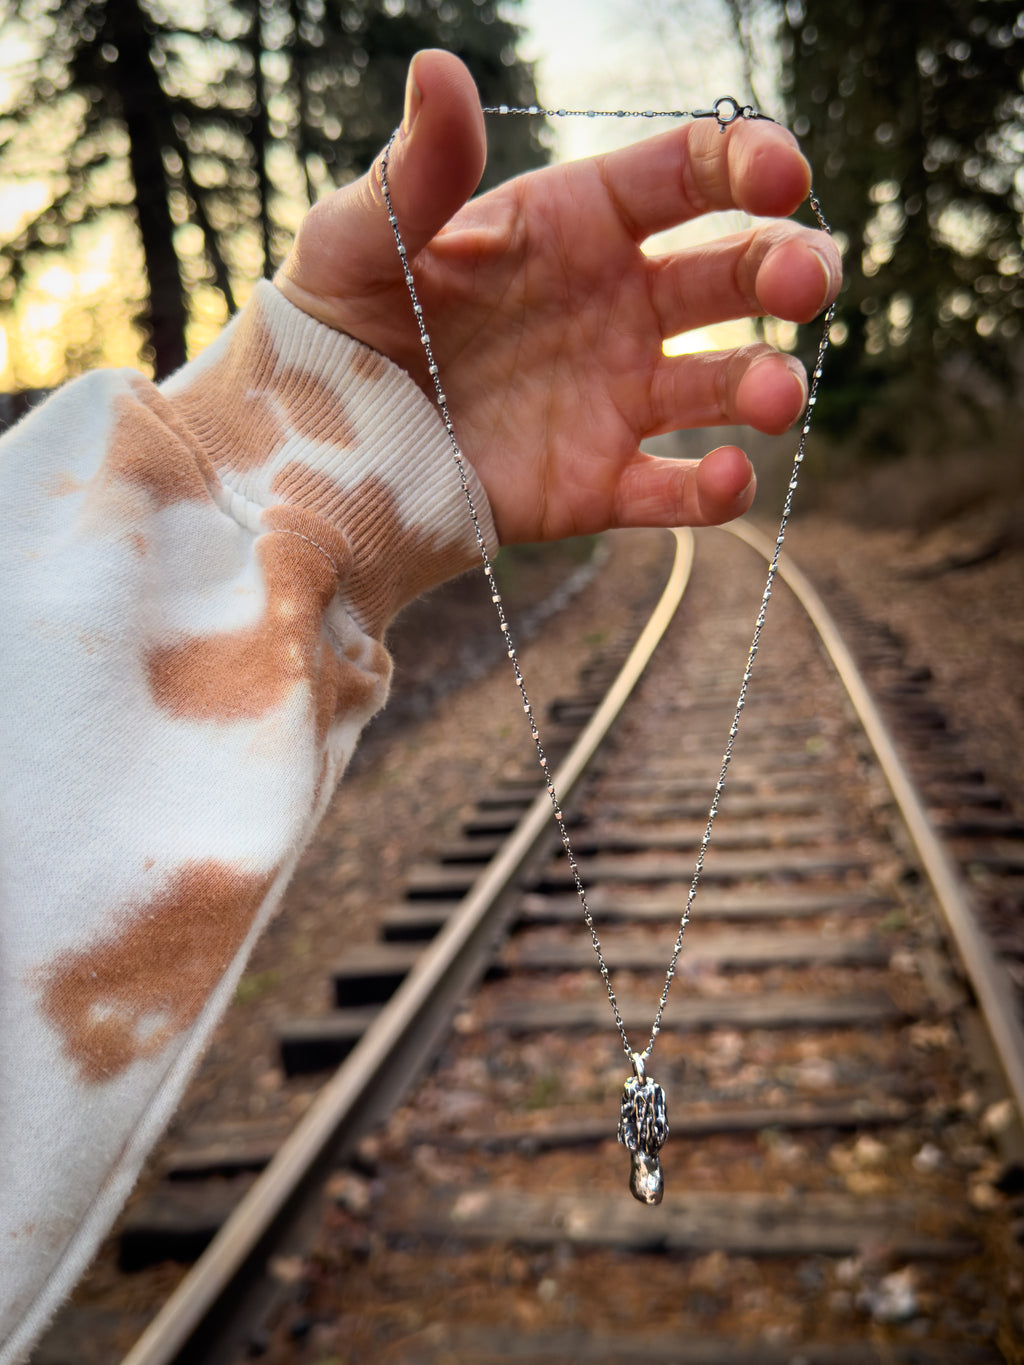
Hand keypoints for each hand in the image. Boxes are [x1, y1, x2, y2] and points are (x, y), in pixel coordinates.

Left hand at [275, 50, 840, 544]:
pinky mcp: (600, 483)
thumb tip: (439, 69)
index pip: (687, 176)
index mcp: (575, 226)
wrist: (322, 449)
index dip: (747, 163)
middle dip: (785, 270)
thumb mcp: (360, 240)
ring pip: (725, 384)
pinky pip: (675, 491)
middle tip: (806, 283)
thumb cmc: (338, 322)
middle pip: (732, 276)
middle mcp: (616, 307)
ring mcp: (616, 398)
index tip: (783, 174)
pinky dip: (716, 493)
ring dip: (767, 385)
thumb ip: (414, 172)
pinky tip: (726, 482)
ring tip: (773, 398)